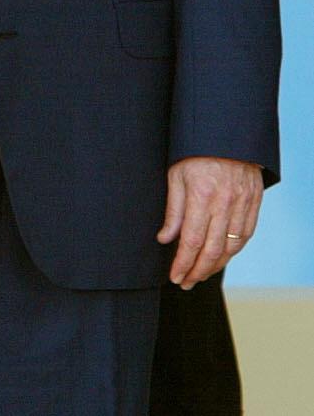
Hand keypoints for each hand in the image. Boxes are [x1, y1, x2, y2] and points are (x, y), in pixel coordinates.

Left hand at [160, 156, 263, 287]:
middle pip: (213, 249)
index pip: (192, 240)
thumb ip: (173, 210)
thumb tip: (165, 239)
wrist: (226, 135)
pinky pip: (245, 235)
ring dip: (216, 266)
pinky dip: (233, 251)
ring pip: (232, 246)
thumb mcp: (175, 176)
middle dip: (198, 271)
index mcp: (201, 196)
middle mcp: (225, 204)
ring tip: (200, 275)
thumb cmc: (193, 154)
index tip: (175, 277)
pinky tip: (221, 259)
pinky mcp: (254, 204)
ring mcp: (243, 205)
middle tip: (185, 283)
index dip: (183, 263)